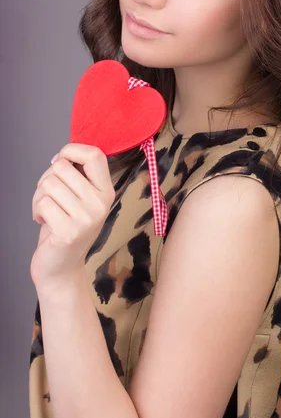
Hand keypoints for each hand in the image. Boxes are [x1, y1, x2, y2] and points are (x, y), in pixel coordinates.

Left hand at [31, 143, 115, 290]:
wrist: (62, 267)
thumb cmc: (66, 226)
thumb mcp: (80, 198)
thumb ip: (78, 176)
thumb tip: (64, 154)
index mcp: (106, 191)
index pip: (95, 155)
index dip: (72, 150)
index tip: (60, 160)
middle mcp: (100, 203)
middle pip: (62, 167)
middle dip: (47, 177)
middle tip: (50, 195)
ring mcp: (87, 218)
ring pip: (49, 183)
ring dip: (39, 195)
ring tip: (47, 210)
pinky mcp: (69, 231)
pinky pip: (43, 202)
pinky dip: (37, 210)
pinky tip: (44, 221)